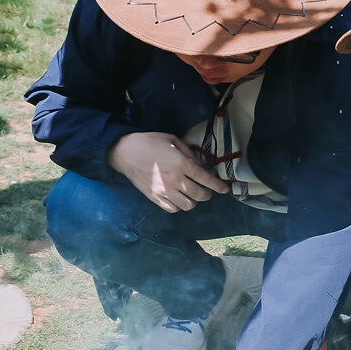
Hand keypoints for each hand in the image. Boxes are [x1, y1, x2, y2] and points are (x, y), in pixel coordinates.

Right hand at [109, 132, 227, 212]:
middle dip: (208, 194)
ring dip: (194, 201)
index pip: (206, 179)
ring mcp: (164, 191)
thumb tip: (202, 165)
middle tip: (207, 190)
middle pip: (200, 195)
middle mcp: (175, 180)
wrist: (126, 152)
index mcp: (181, 164)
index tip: (225, 189)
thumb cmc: (150, 143)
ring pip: (188, 205)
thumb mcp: (173, 140)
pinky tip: (179, 198)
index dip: (218, 186)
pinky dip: (180, 206)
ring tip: (192, 194)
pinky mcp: (155, 198)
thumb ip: (189, 153)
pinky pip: (173, 209)